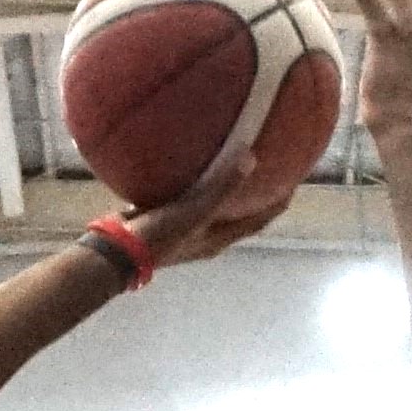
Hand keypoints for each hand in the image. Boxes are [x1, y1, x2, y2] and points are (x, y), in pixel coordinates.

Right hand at [122, 121, 292, 270]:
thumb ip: (222, 187)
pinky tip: (191, 166)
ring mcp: (184, 232)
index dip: (277, 204)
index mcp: (218, 239)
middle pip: (240, 216)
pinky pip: (188, 200)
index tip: (295, 184)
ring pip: (214, 208)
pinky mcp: (164, 223)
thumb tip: (251, 157)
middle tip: (270, 172)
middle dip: (256, 196)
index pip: (258, 221)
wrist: (116, 253)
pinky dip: (196, 185)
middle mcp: (205, 238)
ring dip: (226, 191)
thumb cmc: (158, 237)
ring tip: (234, 165)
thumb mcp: (194, 211)